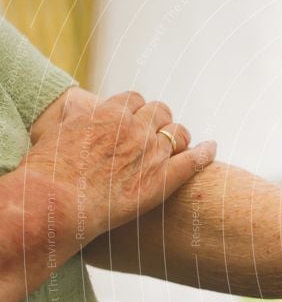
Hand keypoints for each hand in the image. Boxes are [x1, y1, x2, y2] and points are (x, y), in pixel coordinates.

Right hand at [21, 89, 216, 243]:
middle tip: (157, 135)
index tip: (135, 119)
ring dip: (180, 136)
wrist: (57, 201)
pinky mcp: (164, 179)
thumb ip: (74, 118)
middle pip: (160, 112)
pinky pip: (194, 160)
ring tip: (181, 145)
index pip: (133, 100)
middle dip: (159, 120)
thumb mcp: (57, 133)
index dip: (136, 110)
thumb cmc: (49, 172)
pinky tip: (212, 148)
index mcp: (107, 113)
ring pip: (179, 133)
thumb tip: (77, 104)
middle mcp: (133, 128)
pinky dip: (206, 152)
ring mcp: (151, 153)